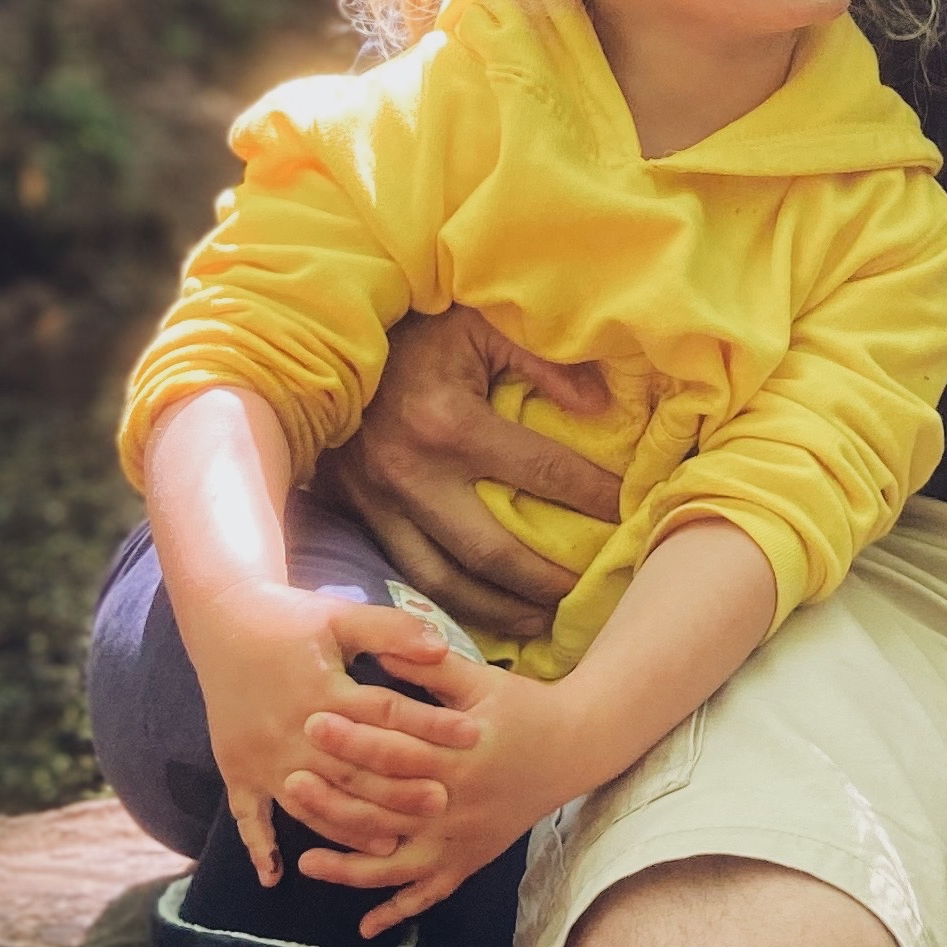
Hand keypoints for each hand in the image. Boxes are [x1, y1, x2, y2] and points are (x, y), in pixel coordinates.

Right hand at [182, 583, 481, 889]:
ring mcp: (259, 755)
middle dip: (397, 790)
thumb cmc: (291, 618)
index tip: (472, 736)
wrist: (223, 620)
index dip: (429, 725)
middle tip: (442, 803)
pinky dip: (259, 846)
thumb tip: (440, 647)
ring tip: (390, 845)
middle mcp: (289, 730)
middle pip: (351, 770)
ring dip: (347, 827)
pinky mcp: (236, 767)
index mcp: (320, 690)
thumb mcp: (342, 615)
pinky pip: (246, 815)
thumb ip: (391, 630)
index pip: (385, 714)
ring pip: (310, 802)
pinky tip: (275, 876)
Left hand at [282, 666, 585, 936]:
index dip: (353, 737)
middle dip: (336, 797)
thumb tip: (377, 646)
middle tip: (291, 783)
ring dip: (352, 866)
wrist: (575, 749)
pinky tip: (365, 926)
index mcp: (460, 755)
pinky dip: (400, 911)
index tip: (312, 723)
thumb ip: (430, 667)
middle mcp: (458, 804)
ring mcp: (463, 839)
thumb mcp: (480, 680)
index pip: (397, 749)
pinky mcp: (471, 860)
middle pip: (387, 807)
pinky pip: (432, 893)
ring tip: (307, 861)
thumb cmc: (523, 708)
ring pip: (400, 863)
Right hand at [317, 304, 622, 640]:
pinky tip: (483, 613)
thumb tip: (599, 406)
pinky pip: (406, 574)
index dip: (593, 495)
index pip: (541, 471)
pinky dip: (448, 603)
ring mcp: (378, 502)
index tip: (631, 511)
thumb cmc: (414, 329)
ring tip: (543, 624)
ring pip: (443, 582)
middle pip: (492, 552)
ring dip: (496, 612)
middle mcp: (412, 475)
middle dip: (545, 582)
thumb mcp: (479, 323)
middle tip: (589, 595)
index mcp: (449, 424)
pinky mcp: (357, 514)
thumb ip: (541, 358)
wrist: (316, 341)